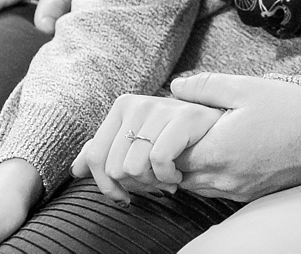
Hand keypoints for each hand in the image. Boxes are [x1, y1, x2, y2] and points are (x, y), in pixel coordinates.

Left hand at [73, 93, 224, 200]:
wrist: (225, 122)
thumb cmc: (181, 135)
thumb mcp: (141, 139)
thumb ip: (108, 149)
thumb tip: (75, 170)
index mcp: (123, 106)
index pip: (95, 158)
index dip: (105, 186)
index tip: (123, 196)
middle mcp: (138, 104)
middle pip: (114, 168)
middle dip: (135, 186)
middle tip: (155, 183)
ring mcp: (161, 108)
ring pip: (133, 167)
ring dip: (153, 184)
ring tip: (168, 178)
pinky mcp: (185, 117)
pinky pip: (158, 160)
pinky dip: (168, 176)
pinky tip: (178, 174)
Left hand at [169, 74, 300, 200]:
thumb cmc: (292, 111)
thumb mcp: (248, 88)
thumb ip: (206, 86)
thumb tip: (176, 87)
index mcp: (217, 151)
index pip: (166, 156)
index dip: (163, 138)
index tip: (173, 119)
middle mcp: (223, 178)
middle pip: (176, 175)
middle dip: (171, 153)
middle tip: (183, 128)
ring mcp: (236, 190)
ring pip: (194, 185)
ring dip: (189, 166)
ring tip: (201, 138)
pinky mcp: (248, 195)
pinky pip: (214, 189)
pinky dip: (207, 174)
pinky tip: (221, 152)